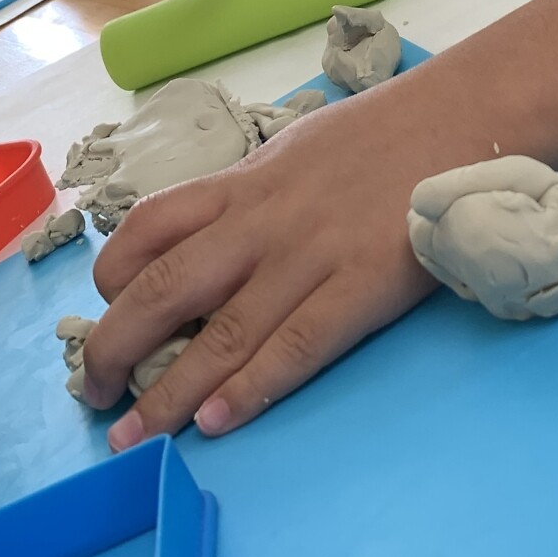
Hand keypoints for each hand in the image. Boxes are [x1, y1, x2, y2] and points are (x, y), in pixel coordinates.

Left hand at [79, 77, 482, 445]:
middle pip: (165, 289)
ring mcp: (310, 257)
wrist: (464, 118)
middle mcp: (262, 223)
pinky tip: (216, 422)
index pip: (148, 228)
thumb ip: (253, 193)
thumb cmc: (383, 135)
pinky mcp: (361, 288)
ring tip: (134, 438)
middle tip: (93, 397)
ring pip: (220, 334)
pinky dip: (250, 388)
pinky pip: (295, 346)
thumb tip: (210, 233)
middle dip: (115, 349)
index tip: (104, 315)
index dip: (113, 279)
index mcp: (244, 183)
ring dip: (169, 393)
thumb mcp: (297, 149)